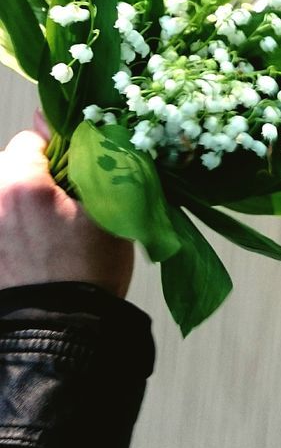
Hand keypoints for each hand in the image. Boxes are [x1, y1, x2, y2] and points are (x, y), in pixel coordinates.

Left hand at [0, 125, 133, 297]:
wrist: (65, 329)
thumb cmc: (90, 270)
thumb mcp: (104, 209)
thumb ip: (80, 159)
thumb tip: (47, 118)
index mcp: (21, 185)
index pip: (30, 140)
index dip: (57, 155)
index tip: (73, 181)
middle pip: (7, 165)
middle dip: (31, 177)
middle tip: (59, 206)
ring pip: (2, 192)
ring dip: (18, 200)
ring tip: (43, 229)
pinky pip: (1, 217)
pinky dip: (11, 223)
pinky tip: (29, 245)